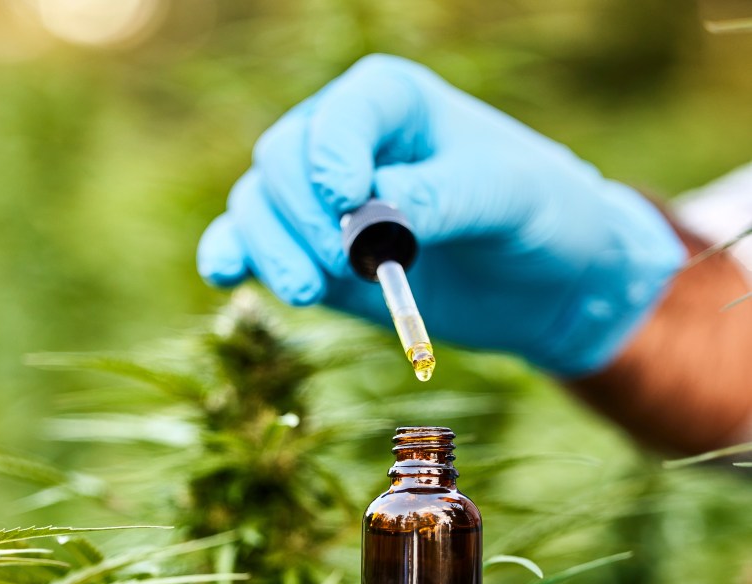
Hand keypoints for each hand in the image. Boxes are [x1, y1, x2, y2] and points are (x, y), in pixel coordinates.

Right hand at [197, 54, 683, 375]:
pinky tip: (228, 274)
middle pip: (283, 159)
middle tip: (343, 265)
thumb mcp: (511, 199)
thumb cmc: (541, 219)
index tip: (348, 201)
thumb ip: (444, 197)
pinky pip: (249, 245)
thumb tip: (373, 215)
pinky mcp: (312, 256)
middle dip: (302, 215)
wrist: (541, 282)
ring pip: (257, 204)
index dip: (333, 153)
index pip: (343, 113)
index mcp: (396, 105)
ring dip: (270, 247)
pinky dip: (233, 257)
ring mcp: (321, 204)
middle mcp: (347, 145)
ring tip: (310, 292)